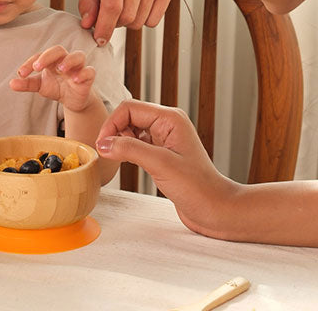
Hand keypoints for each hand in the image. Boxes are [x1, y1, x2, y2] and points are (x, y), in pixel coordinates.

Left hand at [10, 46, 97, 112]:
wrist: (73, 101)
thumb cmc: (57, 88)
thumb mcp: (40, 86)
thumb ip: (27, 84)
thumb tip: (11, 83)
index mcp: (52, 60)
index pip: (41, 55)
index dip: (30, 62)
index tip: (21, 74)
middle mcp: (65, 60)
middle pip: (59, 50)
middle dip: (47, 56)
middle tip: (37, 67)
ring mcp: (78, 67)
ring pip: (78, 55)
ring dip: (69, 60)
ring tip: (60, 69)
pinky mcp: (88, 77)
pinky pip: (89, 71)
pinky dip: (83, 73)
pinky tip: (75, 79)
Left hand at [78, 0, 173, 44]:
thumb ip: (86, 2)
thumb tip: (89, 25)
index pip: (113, 6)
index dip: (104, 27)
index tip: (99, 39)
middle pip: (128, 17)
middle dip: (115, 22)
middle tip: (111, 11)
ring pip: (141, 21)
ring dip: (129, 21)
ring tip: (125, 4)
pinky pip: (154, 20)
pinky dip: (144, 19)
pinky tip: (138, 3)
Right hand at [95, 100, 235, 237]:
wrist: (215, 209)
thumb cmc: (197, 187)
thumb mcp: (160, 164)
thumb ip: (130, 150)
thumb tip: (103, 143)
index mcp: (170, 118)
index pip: (130, 108)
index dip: (112, 123)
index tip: (102, 144)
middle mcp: (167, 124)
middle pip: (129, 116)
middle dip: (114, 130)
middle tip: (104, 152)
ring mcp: (164, 138)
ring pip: (131, 129)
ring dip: (119, 140)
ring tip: (113, 157)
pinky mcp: (161, 153)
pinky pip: (137, 143)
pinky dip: (126, 150)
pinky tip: (123, 161)